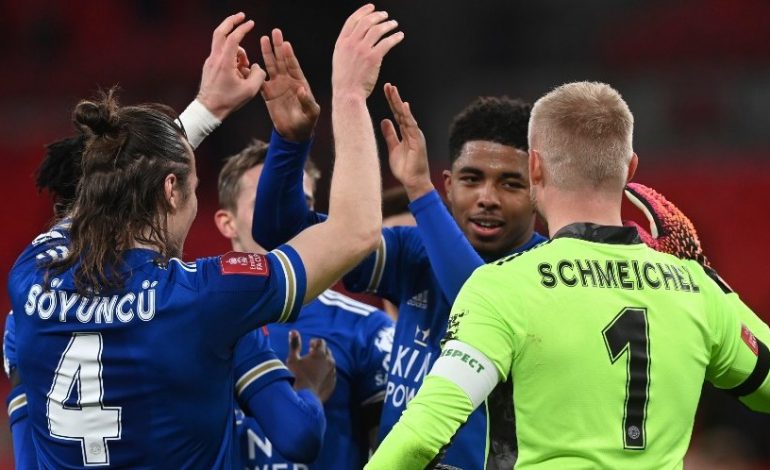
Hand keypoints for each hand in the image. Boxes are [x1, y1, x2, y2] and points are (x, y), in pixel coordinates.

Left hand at [196, 12, 266, 119]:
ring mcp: (210, 61)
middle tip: (241, 16)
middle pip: (220, 32)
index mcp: (224, 62)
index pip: (233, 38)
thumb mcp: (250, 90)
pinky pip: (222, 55)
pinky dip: (232, 58)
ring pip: (224, 46)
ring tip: (245, 67)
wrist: (208, 109)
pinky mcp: (210, 66)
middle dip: (231, 21)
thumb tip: (257, 67)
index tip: (251, 23)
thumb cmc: (228, 101)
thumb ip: (258, 75)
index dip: (243, 28)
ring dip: (237, 50)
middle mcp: (215, 58)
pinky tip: (239, 71)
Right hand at [260, 29, 319, 141]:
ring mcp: (277, 86)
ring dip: (267, 54)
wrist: (294, 133)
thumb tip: (301, 89)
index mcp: (299, 82)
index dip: (289, 55)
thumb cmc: (307, 123)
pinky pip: (260, 82)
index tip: (285, 43)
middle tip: (275, 32)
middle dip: (278, 47)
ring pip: (270, 67)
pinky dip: (254, 73)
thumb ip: (307, 101)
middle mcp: (288, 81)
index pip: (294, 66)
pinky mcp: (268, 94)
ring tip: (263, 39)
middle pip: (282, 61)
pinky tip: (249, 63)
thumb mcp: (311, 113)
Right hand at [286, 330, 336, 401]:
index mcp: (320, 354)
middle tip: (310, 355)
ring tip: (313, 367)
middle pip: (327, 351)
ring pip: (330, 363)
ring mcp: (332, 373)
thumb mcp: (293, 359)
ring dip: (323, 362)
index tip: (308, 347)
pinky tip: (317, 377)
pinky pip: (330, 374)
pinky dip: (325, 373)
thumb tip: (294, 331)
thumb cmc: (296, 377)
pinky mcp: (332, 383)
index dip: (314, 343)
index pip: (321, 342)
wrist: (303, 398)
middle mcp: (329, 362)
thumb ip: (295, 344)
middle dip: (320, 351)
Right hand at [332, 4, 403, 99]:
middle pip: (366, 22)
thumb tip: (356, 39)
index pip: (352, 20)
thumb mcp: (339, 60)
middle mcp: (351, 44)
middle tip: (386, 16)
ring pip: (378, 30)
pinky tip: (400, 36)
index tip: (372, 8)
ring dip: (388, 25)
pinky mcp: (373, 58)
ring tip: (394, 24)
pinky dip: (395, 37)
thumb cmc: (345, 82)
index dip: (363, 11)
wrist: (347, 94)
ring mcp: (362, 50)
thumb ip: (347, 48)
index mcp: (341, 43)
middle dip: (378, 16)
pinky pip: (387, 43)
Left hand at [381, 83, 432, 199]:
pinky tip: (403, 106)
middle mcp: (412, 131)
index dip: (392, 102)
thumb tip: (385, 120)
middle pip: (402, 112)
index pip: (397, 114)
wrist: (413, 182)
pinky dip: (408, 116)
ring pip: (406, 116)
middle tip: (388, 85)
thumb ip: (390, 135)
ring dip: (399, 103)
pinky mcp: (418, 141)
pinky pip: (412, 126)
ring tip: (393, 90)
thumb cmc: (405, 168)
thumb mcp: (393, 148)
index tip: (386, 90)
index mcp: (406, 132)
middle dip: (394, 98)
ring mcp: (416, 135)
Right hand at [623, 182, 709, 266]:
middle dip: (645, 194)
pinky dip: (659, 208)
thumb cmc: (669, 265)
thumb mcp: (649, 250)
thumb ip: (636, 234)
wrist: (692, 277)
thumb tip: (625, 223)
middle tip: (632, 189)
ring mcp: (683, 224)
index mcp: (669, 222)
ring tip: (641, 196)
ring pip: (666, 206)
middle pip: (660, 201)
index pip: (651, 202)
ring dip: (653, 200)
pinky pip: (670, 212)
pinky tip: (653, 210)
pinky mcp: (685, 230)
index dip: (638, 194)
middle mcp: (678, 220)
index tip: (627, 188)